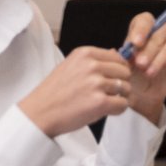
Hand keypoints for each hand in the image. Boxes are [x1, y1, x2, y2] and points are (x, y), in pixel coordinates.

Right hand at [20, 46, 134, 137]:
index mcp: (85, 54)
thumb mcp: (71, 66)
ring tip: (104, 102)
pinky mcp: (100, 102)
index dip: (118, 70)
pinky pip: (123, 104)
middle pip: (125, 72)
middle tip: (108, 93)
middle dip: (121, 83)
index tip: (110, 79)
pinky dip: (118, 109)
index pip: (118, 57)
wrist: (39, 113)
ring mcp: (96, 84)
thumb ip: (93, 60)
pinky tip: (106, 110)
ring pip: (126, 88)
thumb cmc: (54, 92)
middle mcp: (92, 66)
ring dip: (119, 97)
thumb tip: (116, 52)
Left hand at [122, 13, 165, 124]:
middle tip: (140, 64)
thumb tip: (117, 50)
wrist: (144, 93)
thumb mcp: (124, 66)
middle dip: (149, 49)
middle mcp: (162, 32)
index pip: (145, 20)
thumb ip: (123, 56)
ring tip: (149, 72)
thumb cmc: (133, 75)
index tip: (135, 43)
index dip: (141, 29)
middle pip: (160, 32)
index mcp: (144, 30)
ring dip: (160, 57)